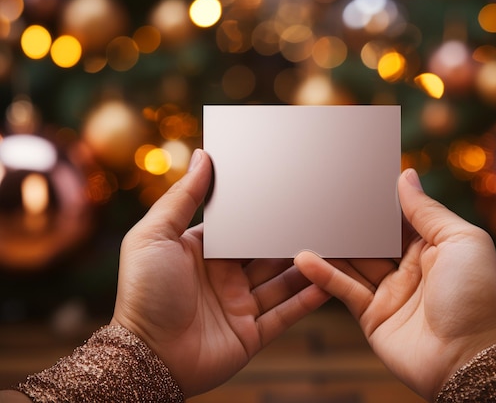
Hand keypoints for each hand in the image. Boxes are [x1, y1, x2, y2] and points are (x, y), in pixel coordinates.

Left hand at [111, 149, 328, 396]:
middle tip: (319, 216)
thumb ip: (181, 198)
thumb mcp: (154, 236)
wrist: (148, 358)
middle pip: (266, 252)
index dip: (262, 212)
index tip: (287, 191)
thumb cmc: (143, 294)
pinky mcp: (251, 333)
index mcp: (203, 251)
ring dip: (305, 266)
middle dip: (290, 237)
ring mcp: (239, 305)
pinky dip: (307, 299)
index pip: (240, 226)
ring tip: (333, 246)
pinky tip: (328, 282)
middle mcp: (224, 276)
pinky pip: (285, 314)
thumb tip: (202, 157)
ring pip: (282, 281)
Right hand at [294, 168, 495, 401]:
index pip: (399, 216)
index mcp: (434, 245)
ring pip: (353, 260)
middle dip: (350, 220)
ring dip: (331, 244)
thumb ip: (428, 210)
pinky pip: (345, 289)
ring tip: (304, 222)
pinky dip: (324, 274)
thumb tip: (406, 175)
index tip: (353, 179)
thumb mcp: (462, 241)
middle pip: (371, 237)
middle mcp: (410, 266)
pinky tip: (304, 257)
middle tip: (319, 198)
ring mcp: (390, 291)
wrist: (469, 359)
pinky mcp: (372, 315)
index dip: (379, 199)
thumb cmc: (476, 297)